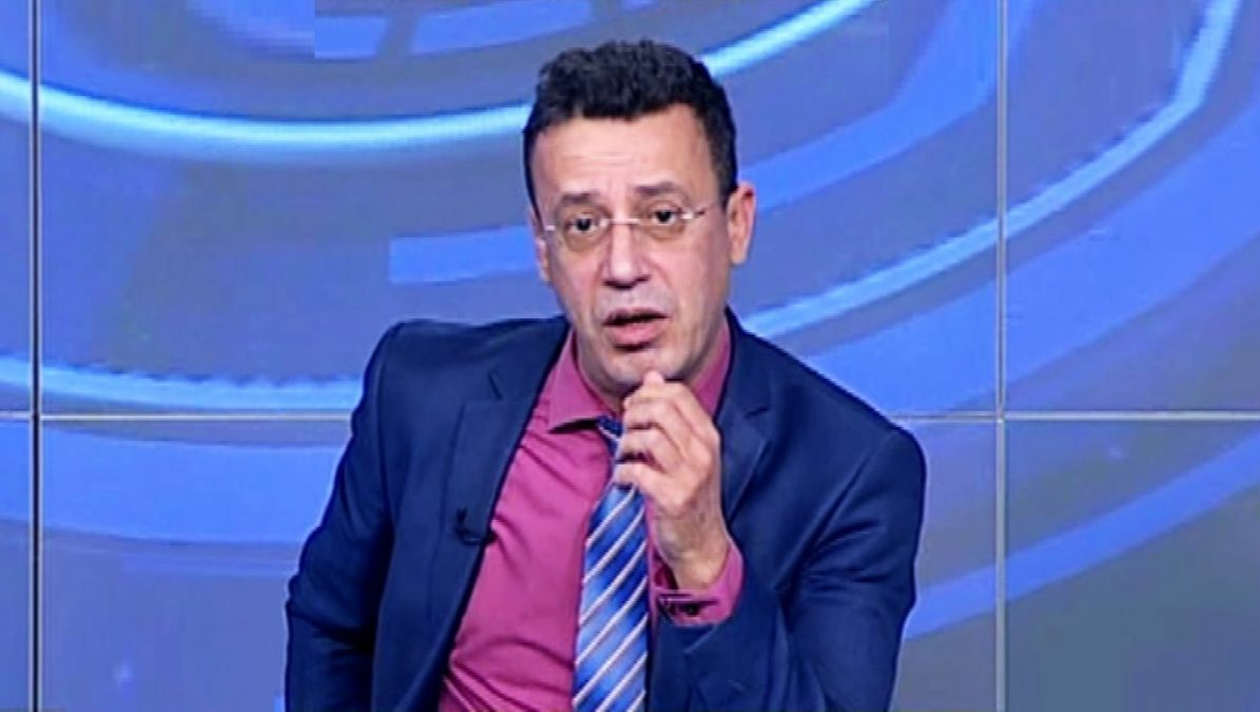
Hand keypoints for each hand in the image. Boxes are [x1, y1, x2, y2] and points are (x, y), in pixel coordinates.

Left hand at [614, 371, 729, 588]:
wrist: (702, 544)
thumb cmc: (691, 495)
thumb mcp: (688, 451)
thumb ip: (671, 414)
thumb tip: (652, 376)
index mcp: (708, 435)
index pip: (677, 392)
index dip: (647, 393)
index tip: (632, 407)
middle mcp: (703, 451)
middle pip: (661, 408)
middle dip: (633, 413)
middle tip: (625, 429)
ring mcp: (690, 475)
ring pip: (649, 436)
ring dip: (626, 442)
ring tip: (624, 454)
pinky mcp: (673, 499)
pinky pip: (638, 472)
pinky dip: (623, 472)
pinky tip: (623, 478)